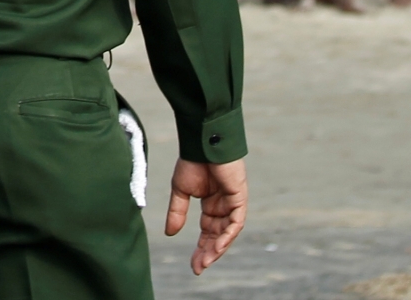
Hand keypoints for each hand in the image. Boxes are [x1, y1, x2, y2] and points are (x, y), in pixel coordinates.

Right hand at [165, 158, 246, 274]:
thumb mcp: (180, 191)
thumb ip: (177, 212)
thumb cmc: (191, 161)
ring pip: (228, 232)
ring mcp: (232, 202)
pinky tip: (218, 246)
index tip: (193, 264)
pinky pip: (236, 222)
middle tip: (198, 267)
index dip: (201, 248)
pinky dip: (228, 235)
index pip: (208, 231)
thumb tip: (170, 234)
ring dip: (217, 247)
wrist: (201, 143)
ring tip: (206, 261)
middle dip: (208, 252)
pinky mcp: (239, 197)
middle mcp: (223, 205)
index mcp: (210, 204)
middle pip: (218, 235)